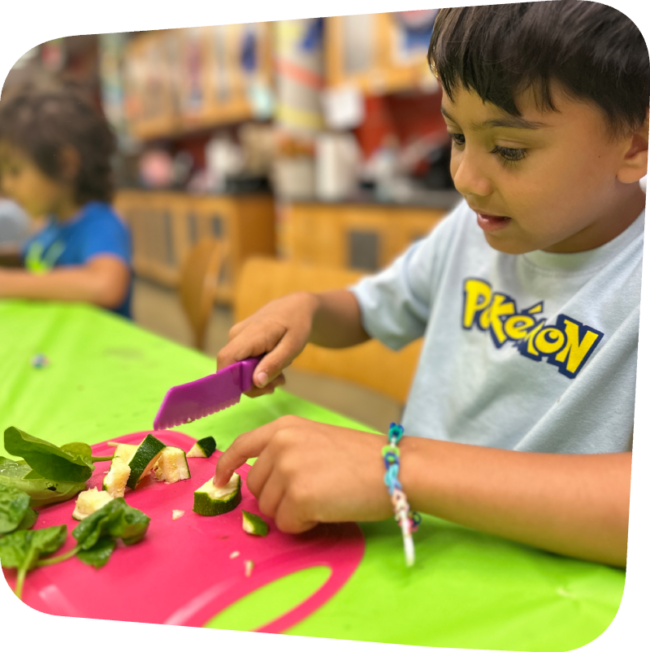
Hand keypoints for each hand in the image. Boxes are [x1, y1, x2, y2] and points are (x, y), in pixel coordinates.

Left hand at [213, 415, 392, 532]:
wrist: (394, 468)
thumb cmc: (362, 457)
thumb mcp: (317, 440)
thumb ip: (286, 452)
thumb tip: (263, 481)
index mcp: (285, 427)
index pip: (242, 445)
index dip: (227, 466)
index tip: (220, 481)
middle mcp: (281, 444)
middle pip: (254, 487)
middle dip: (276, 497)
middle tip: (311, 493)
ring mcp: (288, 469)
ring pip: (268, 509)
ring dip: (291, 512)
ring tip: (323, 498)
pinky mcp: (299, 496)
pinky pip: (287, 524)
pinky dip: (304, 525)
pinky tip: (327, 509)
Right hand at [216, 292, 318, 397]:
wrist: (295, 307)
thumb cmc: (297, 325)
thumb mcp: (292, 347)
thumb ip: (274, 364)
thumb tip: (256, 382)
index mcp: (248, 335)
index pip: (226, 361)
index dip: (233, 380)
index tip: (258, 390)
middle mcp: (235, 335)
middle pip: (231, 370)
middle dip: (253, 384)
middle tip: (279, 383)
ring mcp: (235, 338)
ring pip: (237, 368)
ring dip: (258, 378)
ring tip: (281, 376)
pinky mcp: (239, 342)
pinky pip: (241, 363)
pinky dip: (256, 370)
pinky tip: (273, 367)